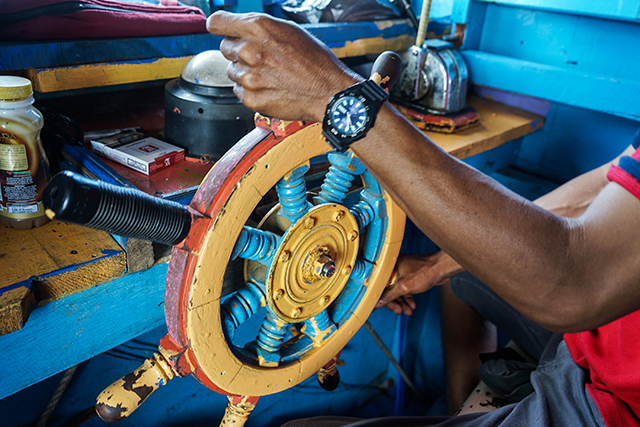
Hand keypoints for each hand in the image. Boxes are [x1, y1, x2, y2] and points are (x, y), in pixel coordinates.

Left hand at [206, 11, 361, 121]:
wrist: (327, 92)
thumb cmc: (315, 62)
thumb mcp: (290, 31)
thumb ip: (261, 29)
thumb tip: (242, 29)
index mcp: (259, 28)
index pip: (217, 22)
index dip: (220, 26)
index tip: (222, 30)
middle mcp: (249, 50)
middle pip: (225, 47)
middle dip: (239, 51)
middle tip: (261, 57)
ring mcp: (248, 76)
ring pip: (232, 71)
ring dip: (246, 72)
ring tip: (270, 74)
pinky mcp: (250, 98)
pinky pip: (238, 90)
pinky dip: (250, 89)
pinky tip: (269, 86)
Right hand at [376, 251, 463, 314]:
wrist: (441, 268)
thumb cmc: (425, 271)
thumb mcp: (404, 287)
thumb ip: (389, 296)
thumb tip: (378, 303)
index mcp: (389, 267)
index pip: (379, 286)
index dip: (379, 298)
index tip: (377, 307)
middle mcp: (393, 268)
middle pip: (387, 289)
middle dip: (394, 302)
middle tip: (398, 311)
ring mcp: (401, 272)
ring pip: (397, 291)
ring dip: (402, 302)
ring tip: (408, 311)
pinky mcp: (409, 276)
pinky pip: (404, 289)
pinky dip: (407, 298)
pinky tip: (412, 305)